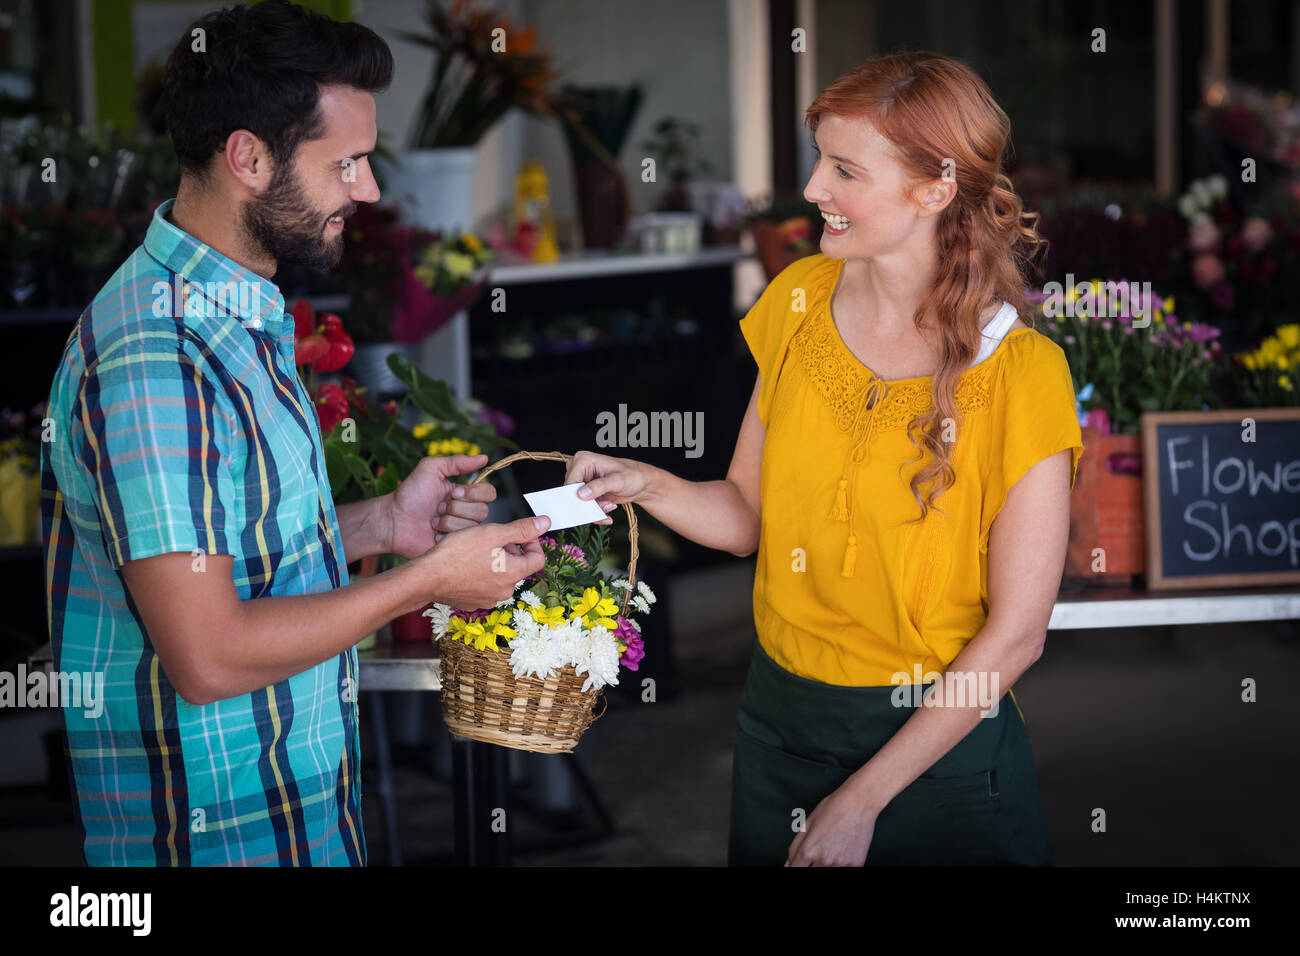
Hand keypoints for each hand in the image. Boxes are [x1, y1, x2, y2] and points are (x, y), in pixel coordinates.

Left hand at [387, 454, 496, 558]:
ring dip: (447, 522)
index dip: (474, 493)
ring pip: (471, 527)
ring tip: (432, 521)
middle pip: (483, 511)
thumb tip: (485, 457)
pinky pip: (461, 542)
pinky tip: (433, 534)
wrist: (393, 520)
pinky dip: (444, 535)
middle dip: (456, 508)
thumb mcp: (431, 468)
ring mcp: (461, 532)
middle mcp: (466, 513)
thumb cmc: (409, 493)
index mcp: (465, 495)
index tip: (454, 492)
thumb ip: (457, 462)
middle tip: (438, 507)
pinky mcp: (454, 547)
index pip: (489, 493)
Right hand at [417, 516, 549, 610]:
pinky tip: (465, 563)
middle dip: (509, 550)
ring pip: (500, 575)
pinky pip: (484, 585)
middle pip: (518, 566)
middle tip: (490, 537)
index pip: (538, 559)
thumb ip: (522, 529)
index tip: (519, 533)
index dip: (532, 542)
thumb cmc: (457, 554)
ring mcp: (488, 599)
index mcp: (513, 574)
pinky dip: (480, 573)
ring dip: (494, 561)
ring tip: (475, 548)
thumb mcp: (493, 533)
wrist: (426, 578)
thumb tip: (545, 522)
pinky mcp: (472, 602)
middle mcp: (504, 591)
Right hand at [564, 450, 656, 525]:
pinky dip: (595, 513)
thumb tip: (581, 494)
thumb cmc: (632, 475)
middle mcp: (578, 469)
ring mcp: (581, 482)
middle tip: (607, 506)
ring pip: (578, 503)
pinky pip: (584, 508)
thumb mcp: (618, 480)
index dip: (576, 497)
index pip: (570, 482)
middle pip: (572, 495)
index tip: (588, 508)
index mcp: (583, 460)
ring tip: (610, 506)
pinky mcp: (585, 493)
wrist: (641, 483)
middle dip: (588, 505)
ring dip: (594, 510)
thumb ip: (600, 486)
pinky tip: (608, 512)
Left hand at [785, 782, 878, 866]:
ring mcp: (841, 864)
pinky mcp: (856, 864)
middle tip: (823, 846)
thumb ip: (795, 848)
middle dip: (814, 863)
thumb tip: (788, 865)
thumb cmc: (832, 808)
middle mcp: (824, 860)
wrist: (858, 803)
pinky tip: (845, 848)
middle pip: (812, 872)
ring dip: (829, 863)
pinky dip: (843, 862)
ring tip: (835, 845)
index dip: (797, 865)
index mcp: (808, 850)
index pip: (796, 869)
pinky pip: (845, 869)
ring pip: (828, 871)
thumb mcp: (807, 824)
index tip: (802, 862)